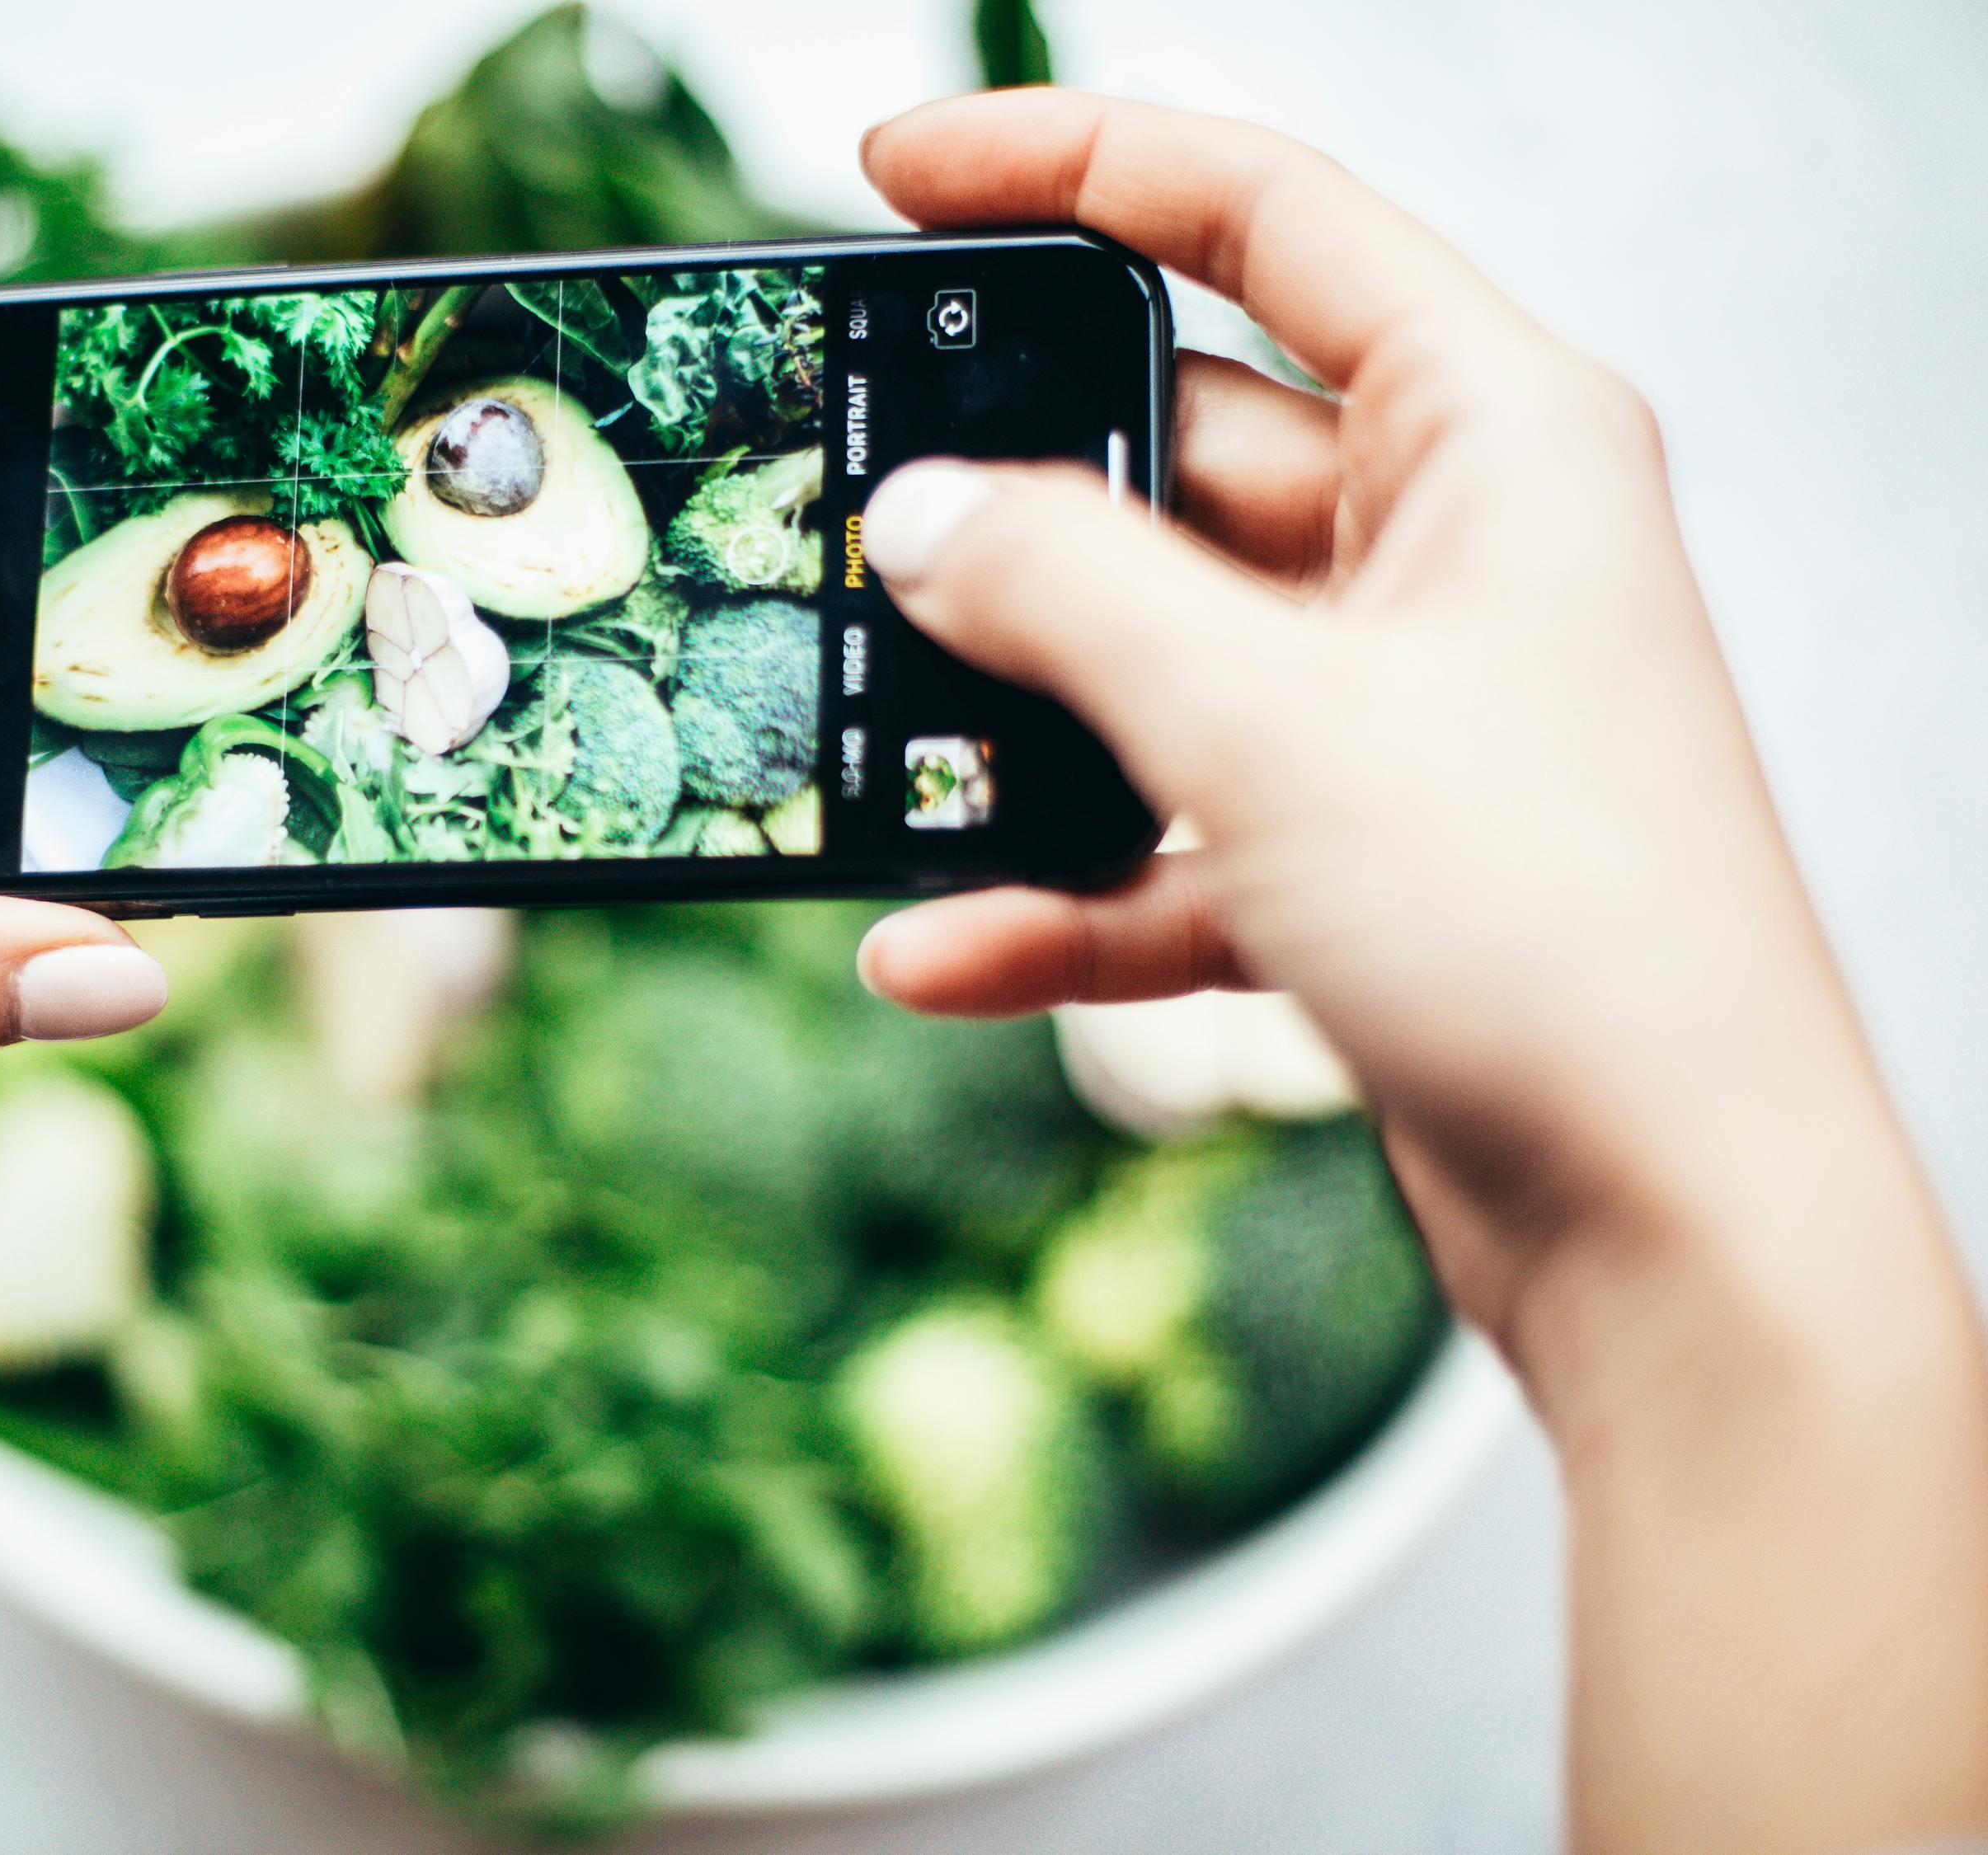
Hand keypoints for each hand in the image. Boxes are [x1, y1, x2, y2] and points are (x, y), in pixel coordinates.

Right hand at [851, 91, 1987, 1854]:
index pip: (1262, 219)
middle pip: (1175, 454)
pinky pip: (1164, 833)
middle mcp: (1451, 554)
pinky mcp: (1357, 858)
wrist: (1675, 1230)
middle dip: (1012, 507)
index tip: (897, 174)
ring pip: (1153, 657)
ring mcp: (1400, 711)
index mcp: (1494, 435)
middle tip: (853, 516)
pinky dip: (1056, 885)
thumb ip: (1068, 591)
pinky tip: (939, 941)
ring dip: (1014, 717)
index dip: (1068, 165)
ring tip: (869, 741)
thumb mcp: (1271, 719)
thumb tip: (923, 516)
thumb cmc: (1568, 939)